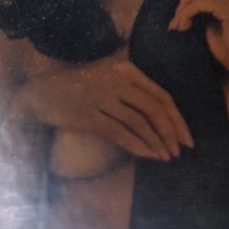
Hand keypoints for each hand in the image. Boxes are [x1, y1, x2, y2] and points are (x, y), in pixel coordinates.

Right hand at [14, 54, 192, 162]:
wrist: (42, 93)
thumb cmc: (80, 89)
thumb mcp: (110, 82)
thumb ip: (134, 94)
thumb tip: (164, 123)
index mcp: (127, 71)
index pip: (161, 96)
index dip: (177, 119)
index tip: (187, 139)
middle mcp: (118, 81)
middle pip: (154, 109)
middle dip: (171, 133)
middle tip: (179, 151)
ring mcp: (103, 97)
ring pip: (139, 122)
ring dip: (155, 142)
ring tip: (165, 157)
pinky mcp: (89, 114)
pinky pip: (119, 132)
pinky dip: (136, 145)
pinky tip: (147, 156)